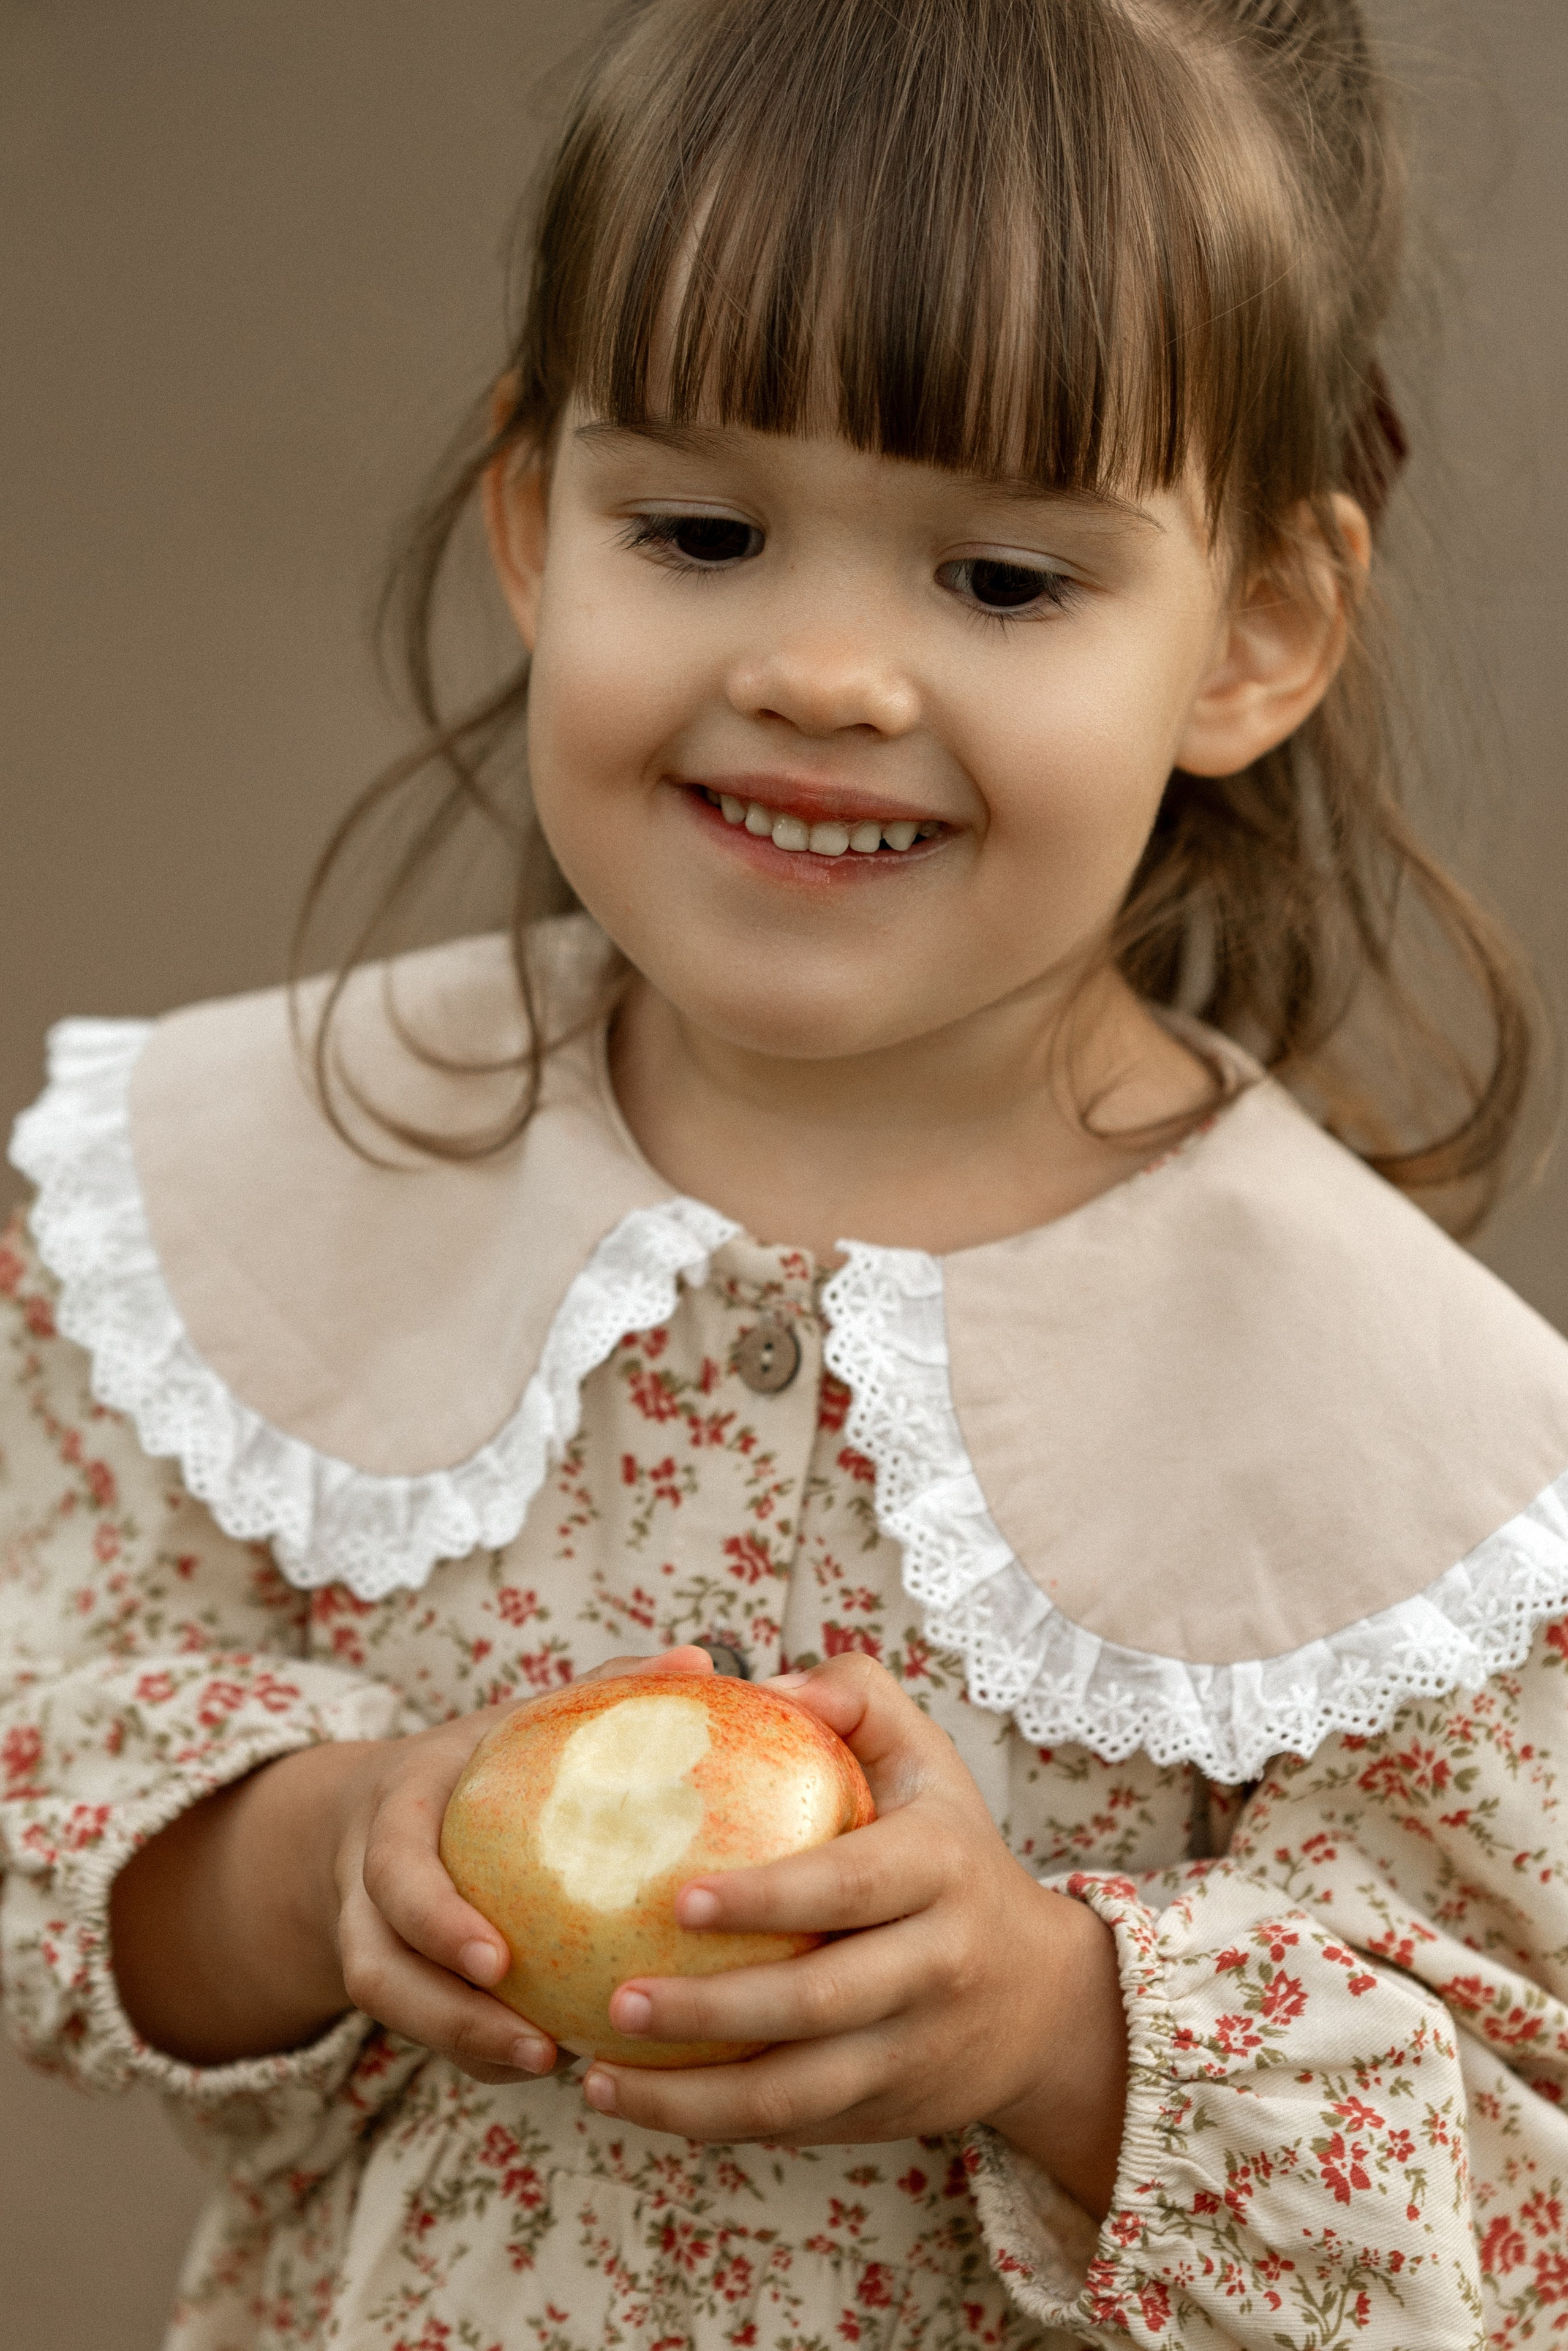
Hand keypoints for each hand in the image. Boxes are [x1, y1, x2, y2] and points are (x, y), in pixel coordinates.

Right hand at [112, 1645, 720, 2077]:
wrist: (384, 1806)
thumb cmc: (482, 1754)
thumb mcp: (522, 1715)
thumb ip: (603, 1686)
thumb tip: (698, 1661)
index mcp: (394, 1812)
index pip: (394, 1870)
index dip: (436, 1920)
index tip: (499, 1960)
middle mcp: (366, 1887)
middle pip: (377, 1969)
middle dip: (448, 2015)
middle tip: (539, 2046)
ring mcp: (372, 1941)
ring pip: (396, 2012)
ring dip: (470, 2047)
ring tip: (555, 2064)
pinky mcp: (401, 1986)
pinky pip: (430, 2032)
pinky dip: (484, 2051)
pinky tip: (563, 2061)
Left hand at [580, 1654, 1129, 2215]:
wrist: (1045, 2001)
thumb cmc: (952, 1852)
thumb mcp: (928, 1760)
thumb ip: (855, 1698)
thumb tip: (767, 1683)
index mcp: (940, 1868)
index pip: (851, 1885)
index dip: (770, 1897)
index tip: (680, 1899)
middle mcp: (936, 1965)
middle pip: (817, 2002)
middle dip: (712, 2009)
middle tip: (617, 1997)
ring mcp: (912, 2051)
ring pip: (796, 2092)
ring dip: (692, 2096)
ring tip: (598, 2077)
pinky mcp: (885, 2113)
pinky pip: (791, 2126)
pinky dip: (710, 2123)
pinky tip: (633, 2101)